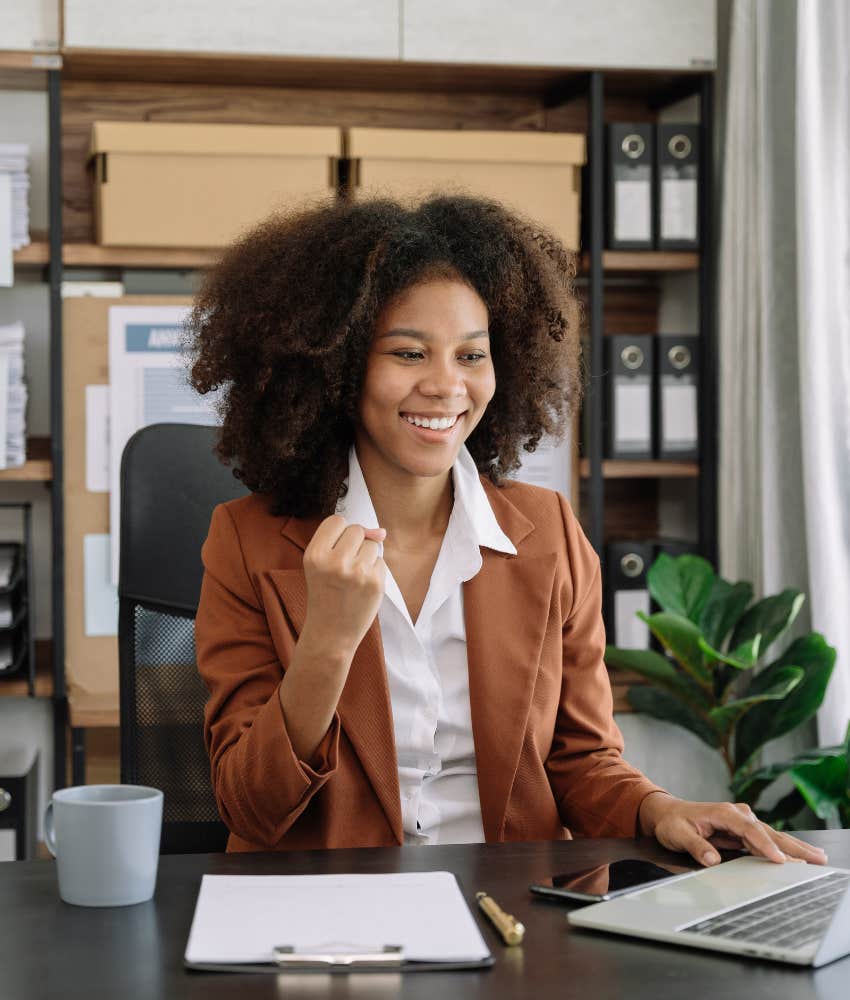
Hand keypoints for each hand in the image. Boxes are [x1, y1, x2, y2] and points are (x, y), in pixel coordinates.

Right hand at [301, 514, 386, 659]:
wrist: (330, 634)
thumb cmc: (325, 596)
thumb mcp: (321, 565)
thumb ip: (344, 540)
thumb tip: (381, 532)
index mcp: (315, 555)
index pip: (336, 521)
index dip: (339, 533)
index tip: (336, 550)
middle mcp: (335, 562)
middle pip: (357, 530)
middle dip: (355, 544)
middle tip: (344, 568)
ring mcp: (357, 573)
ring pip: (373, 544)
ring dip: (367, 557)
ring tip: (353, 578)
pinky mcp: (375, 583)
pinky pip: (381, 561)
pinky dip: (375, 571)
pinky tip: (363, 587)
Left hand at [639, 792, 828, 866]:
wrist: (668, 814)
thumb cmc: (673, 822)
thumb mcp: (678, 834)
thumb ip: (696, 846)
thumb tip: (712, 859)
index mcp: (723, 812)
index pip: (748, 829)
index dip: (764, 844)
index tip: (778, 859)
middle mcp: (737, 814)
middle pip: (768, 831)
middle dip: (791, 846)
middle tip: (814, 858)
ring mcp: (742, 822)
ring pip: (772, 836)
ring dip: (794, 847)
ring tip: (817, 857)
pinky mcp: (744, 831)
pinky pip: (766, 841)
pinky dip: (783, 849)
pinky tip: (799, 857)